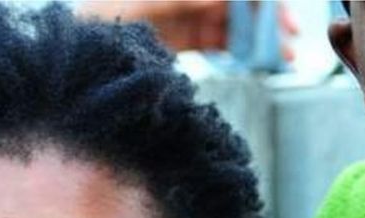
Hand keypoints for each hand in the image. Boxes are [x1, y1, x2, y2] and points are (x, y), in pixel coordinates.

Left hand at [79, 0, 298, 61]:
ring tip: (285, 56)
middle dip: (265, 15)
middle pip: (233, 1)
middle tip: (291, 34)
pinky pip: (217, 41)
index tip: (280, 13)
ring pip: (230, 20)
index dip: (258, 0)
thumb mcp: (147, 4)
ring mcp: (180, 14)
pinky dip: (241, 49)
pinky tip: (262, 61)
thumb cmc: (98, 21)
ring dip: (260, 34)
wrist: (73, 63)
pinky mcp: (177, 39)